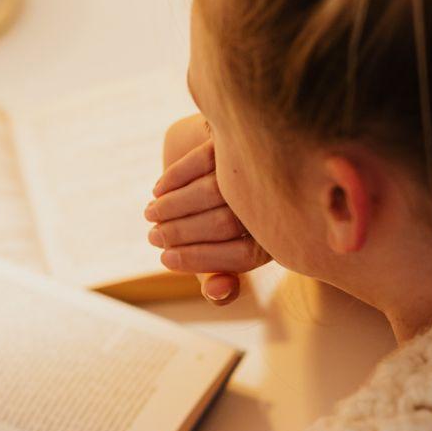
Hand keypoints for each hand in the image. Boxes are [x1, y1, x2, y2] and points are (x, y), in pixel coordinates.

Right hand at [145, 114, 268, 304]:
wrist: (242, 153)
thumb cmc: (231, 211)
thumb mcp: (226, 246)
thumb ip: (219, 275)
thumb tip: (218, 291)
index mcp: (280, 236)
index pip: (241, 256)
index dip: (198, 261)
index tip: (165, 260)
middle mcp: (279, 200)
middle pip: (224, 222)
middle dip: (179, 233)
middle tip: (153, 236)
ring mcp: (263, 166)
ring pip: (213, 191)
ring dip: (172, 207)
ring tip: (151, 215)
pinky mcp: (243, 139)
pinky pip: (204, 159)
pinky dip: (174, 178)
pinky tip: (158, 191)